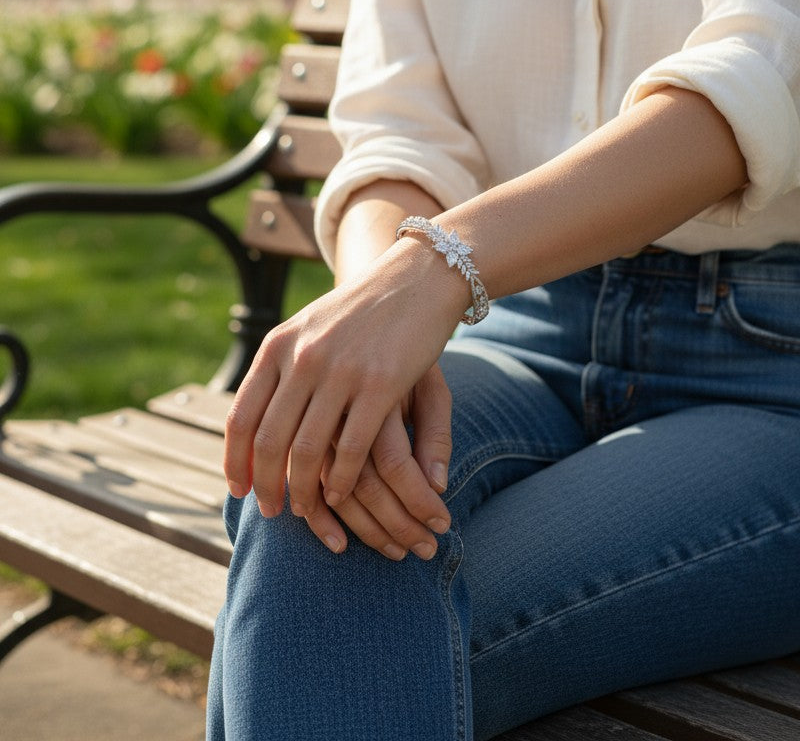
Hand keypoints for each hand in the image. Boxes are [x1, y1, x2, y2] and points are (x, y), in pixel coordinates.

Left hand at [223, 239, 466, 521]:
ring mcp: (341, 371)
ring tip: (304, 510)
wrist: (414, 279)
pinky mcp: (381, 384)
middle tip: (272, 511)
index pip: (242, 416)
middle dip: (266, 485)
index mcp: (278, 345)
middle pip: (269, 440)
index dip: (235, 460)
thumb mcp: (308, 328)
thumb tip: (251, 420)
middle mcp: (303, 358)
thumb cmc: (360, 311)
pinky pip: (351, 447)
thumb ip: (280, 368)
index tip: (237, 490)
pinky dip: (340, 479)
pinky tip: (339, 494)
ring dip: (303, 490)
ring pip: (307, 450)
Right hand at [304, 365, 453, 558]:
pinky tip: (338, 541)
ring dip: (359, 527)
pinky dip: (318, 513)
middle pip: (362, 481)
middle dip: (392, 525)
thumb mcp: (429, 383)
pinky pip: (299, 475)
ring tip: (393, 553)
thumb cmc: (406, 354)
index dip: (417, 501)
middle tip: (421, 551)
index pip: (396, 462)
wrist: (370, 311)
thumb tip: (436, 487)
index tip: (443, 527)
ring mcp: (312, 412)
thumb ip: (435, 432)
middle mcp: (339, 402)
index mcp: (379, 388)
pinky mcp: (292, 420)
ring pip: (325, 485)